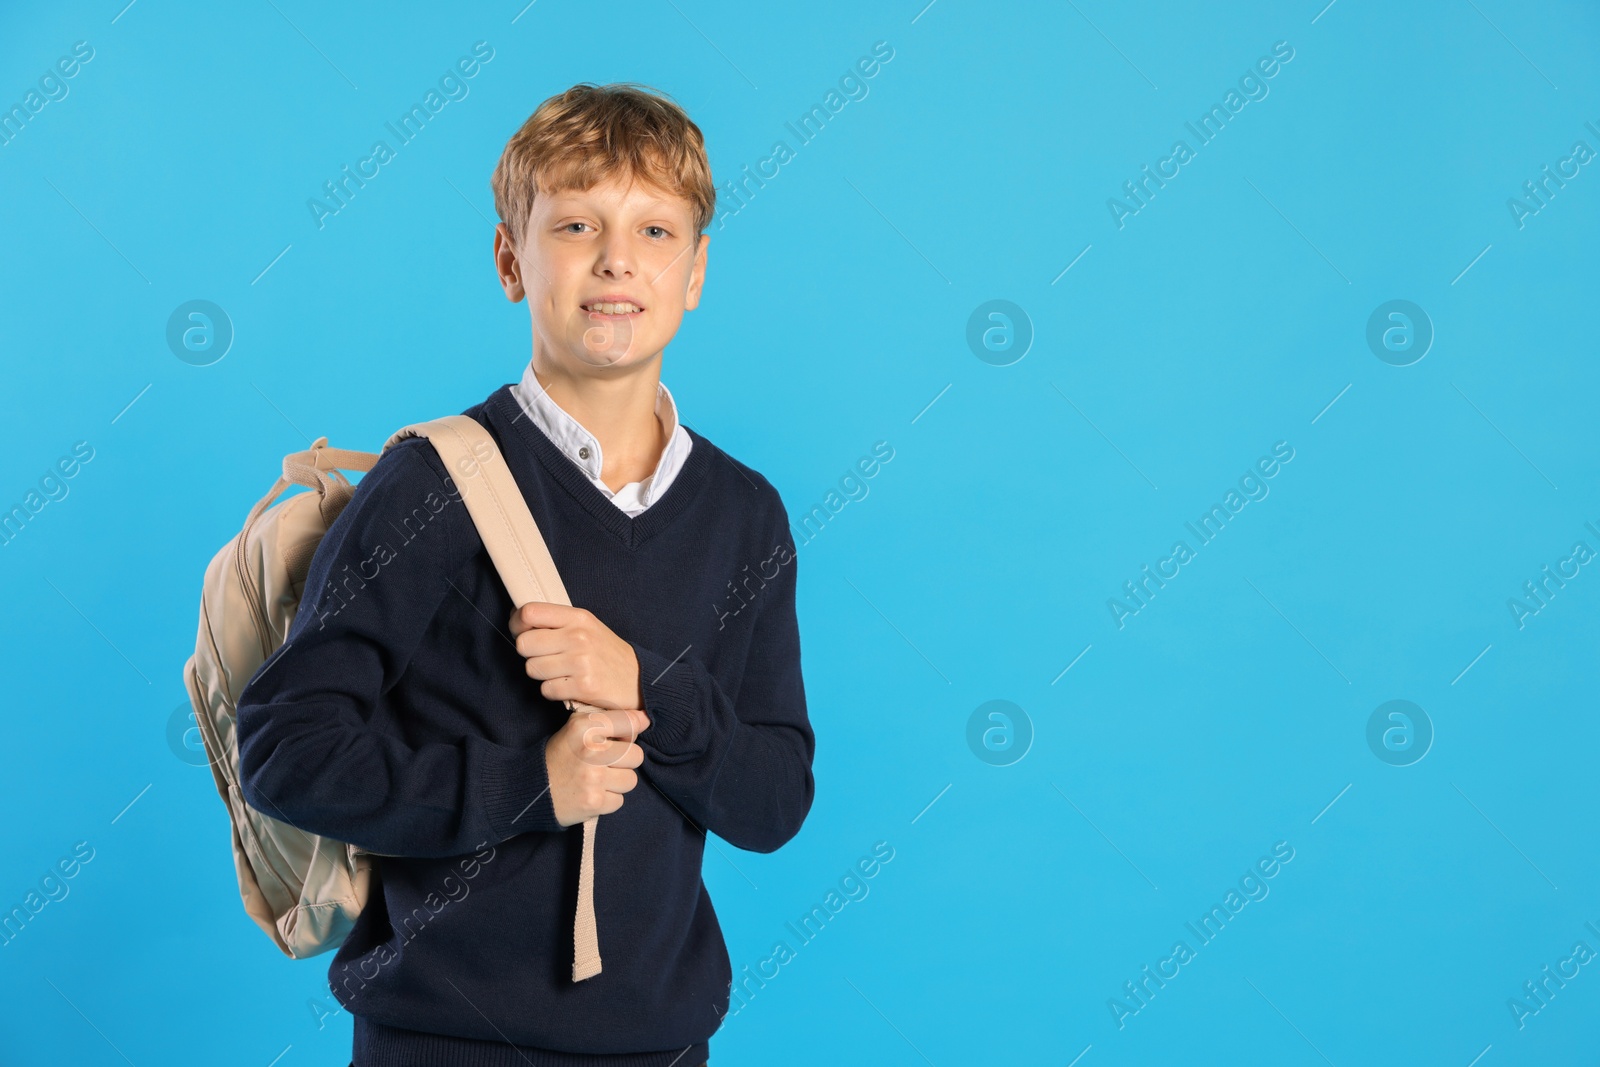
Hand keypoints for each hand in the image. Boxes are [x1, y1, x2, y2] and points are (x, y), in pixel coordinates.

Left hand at [510, 602, 643, 710]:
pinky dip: (553, 690)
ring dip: (542, 674)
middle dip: (529, 653)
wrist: (639, 680)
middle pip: (524, 644)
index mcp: (578, 618)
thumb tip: (518, 617)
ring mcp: (581, 663)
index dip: (516, 624)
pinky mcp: (583, 687)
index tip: (521, 631)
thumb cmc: (606, 653)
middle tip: (545, 656)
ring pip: (532, 668)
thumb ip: (557, 621)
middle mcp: (579, 637)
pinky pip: (546, 690)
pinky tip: (568, 685)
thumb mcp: (587, 627)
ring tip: (561, 672)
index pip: (530, 612)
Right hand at [544, 707, 649, 825]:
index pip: (629, 723)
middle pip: (636, 755)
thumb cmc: (560, 756)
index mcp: (584, 727)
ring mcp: (593, 778)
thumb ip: (607, 720)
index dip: (631, 731)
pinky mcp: (594, 802)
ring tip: (599, 779)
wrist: (532, 789)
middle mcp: (590, 751)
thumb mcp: (576, 728)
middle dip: (624, 761)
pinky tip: (593, 793)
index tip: (624, 736)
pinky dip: (608, 800)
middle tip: (607, 763)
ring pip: (631, 780)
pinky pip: (619, 801)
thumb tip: (645, 719)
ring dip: (618, 782)